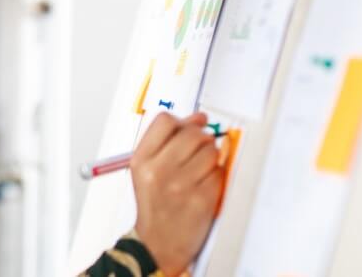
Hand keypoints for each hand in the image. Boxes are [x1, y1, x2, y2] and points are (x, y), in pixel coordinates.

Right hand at [131, 112, 221, 275]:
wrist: (158, 243)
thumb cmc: (155, 205)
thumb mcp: (147, 170)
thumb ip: (168, 141)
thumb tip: (197, 118)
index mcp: (142, 160)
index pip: (165, 121)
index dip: (183, 121)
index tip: (190, 126)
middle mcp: (159, 171)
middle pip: (192, 133)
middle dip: (202, 138)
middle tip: (199, 149)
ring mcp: (181, 185)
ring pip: (211, 151)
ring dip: (211, 157)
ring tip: (200, 170)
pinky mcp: (202, 199)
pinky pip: (219, 173)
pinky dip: (216, 176)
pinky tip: (205, 185)